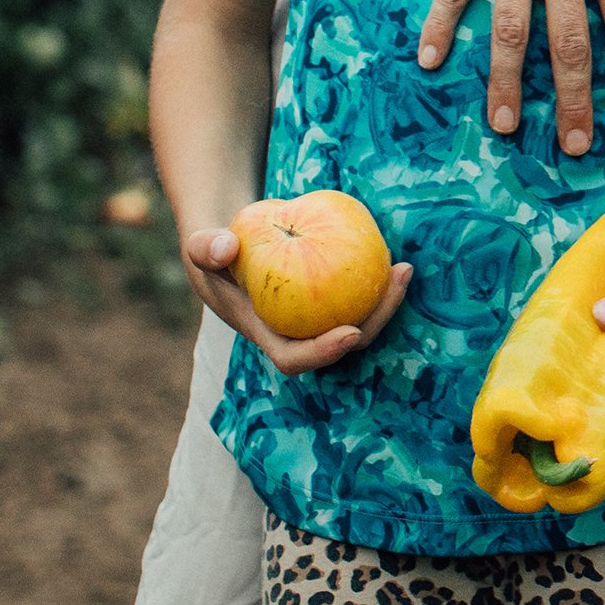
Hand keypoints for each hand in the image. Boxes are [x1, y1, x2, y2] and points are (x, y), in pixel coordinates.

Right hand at [182, 225, 412, 375]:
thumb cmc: (214, 250)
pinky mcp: (328, 297)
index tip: (350, 333)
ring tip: (403, 269)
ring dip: (384, 302)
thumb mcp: (201, 246)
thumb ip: (205, 247)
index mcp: (264, 333)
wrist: (230, 246)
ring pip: (357, 320)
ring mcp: (314, 317)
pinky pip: (358, 295)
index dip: (323, 353)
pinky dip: (376, 280)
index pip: (294, 357)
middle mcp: (295, 332)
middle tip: (397, 279)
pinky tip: (392, 255)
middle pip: (341, 343)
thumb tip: (226, 248)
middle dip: (374, 321)